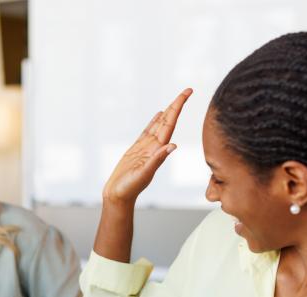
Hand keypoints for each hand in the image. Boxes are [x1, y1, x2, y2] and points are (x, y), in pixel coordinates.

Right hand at [102, 88, 191, 206]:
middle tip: (188, 90)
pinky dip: (154, 122)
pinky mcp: (137, 149)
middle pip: (168, 121)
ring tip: (177, 99)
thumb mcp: (144, 174)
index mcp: (158, 150)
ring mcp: (146, 147)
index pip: (170, 124)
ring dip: (168, 111)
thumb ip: (157, 160)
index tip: (187, 94)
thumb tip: (173, 145)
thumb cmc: (130, 188)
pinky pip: (148, 131)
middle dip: (177, 105)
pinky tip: (159, 115)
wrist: (118, 195)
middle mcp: (155, 146)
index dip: (178, 108)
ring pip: (159, 124)